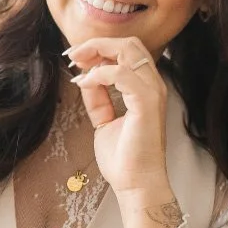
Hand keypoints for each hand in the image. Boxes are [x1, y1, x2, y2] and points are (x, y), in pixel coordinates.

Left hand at [66, 36, 169, 196]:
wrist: (136, 184)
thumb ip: (98, 98)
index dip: (100, 48)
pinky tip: (85, 82)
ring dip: (97, 52)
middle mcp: (153, 86)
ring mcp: (152, 92)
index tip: (75, 57)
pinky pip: (122, 73)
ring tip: (77, 64)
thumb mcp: (104, 121)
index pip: (127, 51)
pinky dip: (100, 73)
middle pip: (129, 44)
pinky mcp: (146, 103)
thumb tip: (84, 78)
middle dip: (98, 43)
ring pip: (128, 50)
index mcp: (146, 88)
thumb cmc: (124, 158)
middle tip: (73, 55)